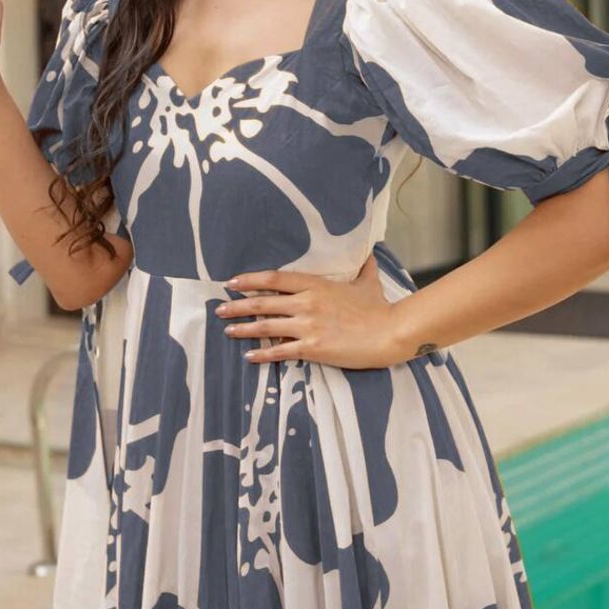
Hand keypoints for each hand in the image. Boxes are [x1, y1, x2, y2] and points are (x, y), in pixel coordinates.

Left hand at [216, 253, 404, 368]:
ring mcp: (308, 326)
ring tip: (227, 330)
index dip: (250, 280)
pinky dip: (263, 354)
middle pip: (263, 302)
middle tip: (219, 308)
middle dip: (238, 305)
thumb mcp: (368, 282)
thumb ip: (363, 267)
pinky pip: (281, 351)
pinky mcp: (313, 348)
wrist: (390, 333)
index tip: (232, 282)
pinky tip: (249, 356)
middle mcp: (307, 303)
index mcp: (316, 285)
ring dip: (244, 329)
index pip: (274, 279)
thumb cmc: (379, 308)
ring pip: (267, 326)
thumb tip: (370, 253)